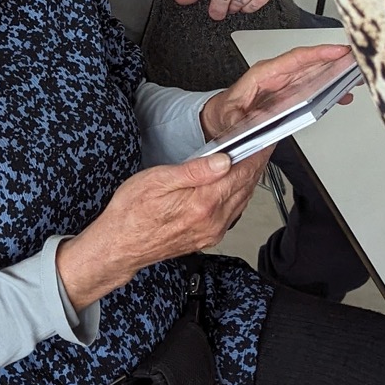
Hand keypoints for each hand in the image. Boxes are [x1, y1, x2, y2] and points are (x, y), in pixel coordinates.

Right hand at [55, 150, 270, 309]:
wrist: (119, 246)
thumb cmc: (131, 212)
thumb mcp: (157, 180)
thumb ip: (194, 171)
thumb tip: (223, 160)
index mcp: (203, 203)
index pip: (241, 173)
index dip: (256, 153)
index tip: (265, 138)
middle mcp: (213, 221)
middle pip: (246, 186)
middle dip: (257, 163)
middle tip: (264, 143)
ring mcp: (212, 232)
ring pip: (242, 200)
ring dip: (250, 178)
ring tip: (254, 158)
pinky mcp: (208, 238)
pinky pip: (233, 213)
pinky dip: (239, 194)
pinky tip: (236, 183)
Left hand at [199, 43, 352, 138]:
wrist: (220, 120)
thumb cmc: (223, 113)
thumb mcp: (226, 117)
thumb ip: (236, 120)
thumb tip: (248, 123)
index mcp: (261, 76)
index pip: (293, 60)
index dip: (316, 54)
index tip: (336, 52)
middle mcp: (275, 77)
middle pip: (309, 63)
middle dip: (333, 60)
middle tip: (355, 60)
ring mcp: (283, 85)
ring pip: (313, 73)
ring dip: (334, 73)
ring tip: (354, 76)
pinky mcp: (288, 95)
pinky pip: (311, 87)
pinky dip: (327, 89)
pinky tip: (341, 94)